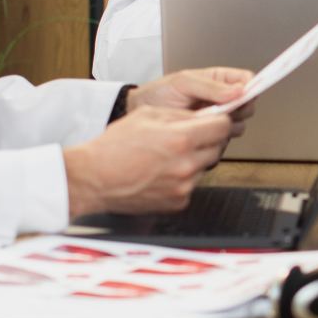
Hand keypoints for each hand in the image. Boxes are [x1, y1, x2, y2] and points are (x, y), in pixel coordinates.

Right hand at [64, 107, 233, 217]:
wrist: (94, 178)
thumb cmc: (114, 147)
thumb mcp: (148, 115)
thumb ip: (181, 115)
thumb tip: (202, 116)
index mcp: (182, 139)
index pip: (223, 127)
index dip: (217, 120)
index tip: (211, 121)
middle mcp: (186, 165)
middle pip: (217, 147)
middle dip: (206, 140)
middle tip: (187, 138)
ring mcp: (184, 187)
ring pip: (204, 167)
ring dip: (194, 160)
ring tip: (167, 156)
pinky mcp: (178, 202)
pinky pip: (192, 185)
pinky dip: (182, 178)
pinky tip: (162, 172)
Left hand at [127, 67, 256, 136]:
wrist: (139, 116)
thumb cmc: (158, 94)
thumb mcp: (183, 83)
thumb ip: (211, 86)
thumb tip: (239, 90)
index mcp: (219, 80)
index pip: (248, 81)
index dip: (250, 88)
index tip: (243, 96)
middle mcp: (222, 100)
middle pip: (248, 106)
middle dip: (237, 110)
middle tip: (216, 110)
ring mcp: (217, 120)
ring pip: (238, 126)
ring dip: (224, 127)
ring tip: (201, 122)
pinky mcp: (210, 138)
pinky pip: (223, 142)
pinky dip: (212, 141)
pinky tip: (196, 134)